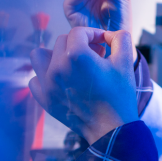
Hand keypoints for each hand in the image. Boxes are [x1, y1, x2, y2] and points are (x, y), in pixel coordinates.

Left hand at [29, 27, 137, 143]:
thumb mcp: (126, 62)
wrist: (111, 128)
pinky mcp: (44, 98)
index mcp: (76, 55)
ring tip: (70, 64)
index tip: (102, 44)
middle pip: (61, 41)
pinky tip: (63, 81)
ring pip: (40, 56)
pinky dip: (46, 77)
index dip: (93, 34)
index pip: (79, 32)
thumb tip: (108, 34)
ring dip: (54, 55)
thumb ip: (119, 37)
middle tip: (93, 57)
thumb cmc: (119, 95)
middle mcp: (57, 67)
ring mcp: (48, 84)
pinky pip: (35, 79)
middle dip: (78, 44)